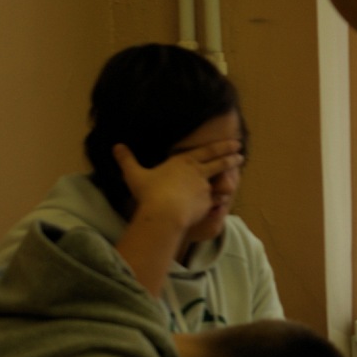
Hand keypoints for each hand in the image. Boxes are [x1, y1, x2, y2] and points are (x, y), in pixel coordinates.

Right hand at [114, 140, 242, 232]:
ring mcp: (205, 188)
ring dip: (230, 173)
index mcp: (184, 162)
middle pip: (219, 161)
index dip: (221, 146)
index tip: (233, 143)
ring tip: (238, 171)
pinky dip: (221, 198)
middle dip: (231, 155)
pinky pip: (216, 200)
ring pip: (221, 179)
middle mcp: (198, 172)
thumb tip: (116, 146)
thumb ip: (127, 160)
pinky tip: (227, 198)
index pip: (207, 151)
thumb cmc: (150, 193)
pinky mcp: (207, 203)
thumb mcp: (135, 175)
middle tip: (240, 152)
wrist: (165, 213)